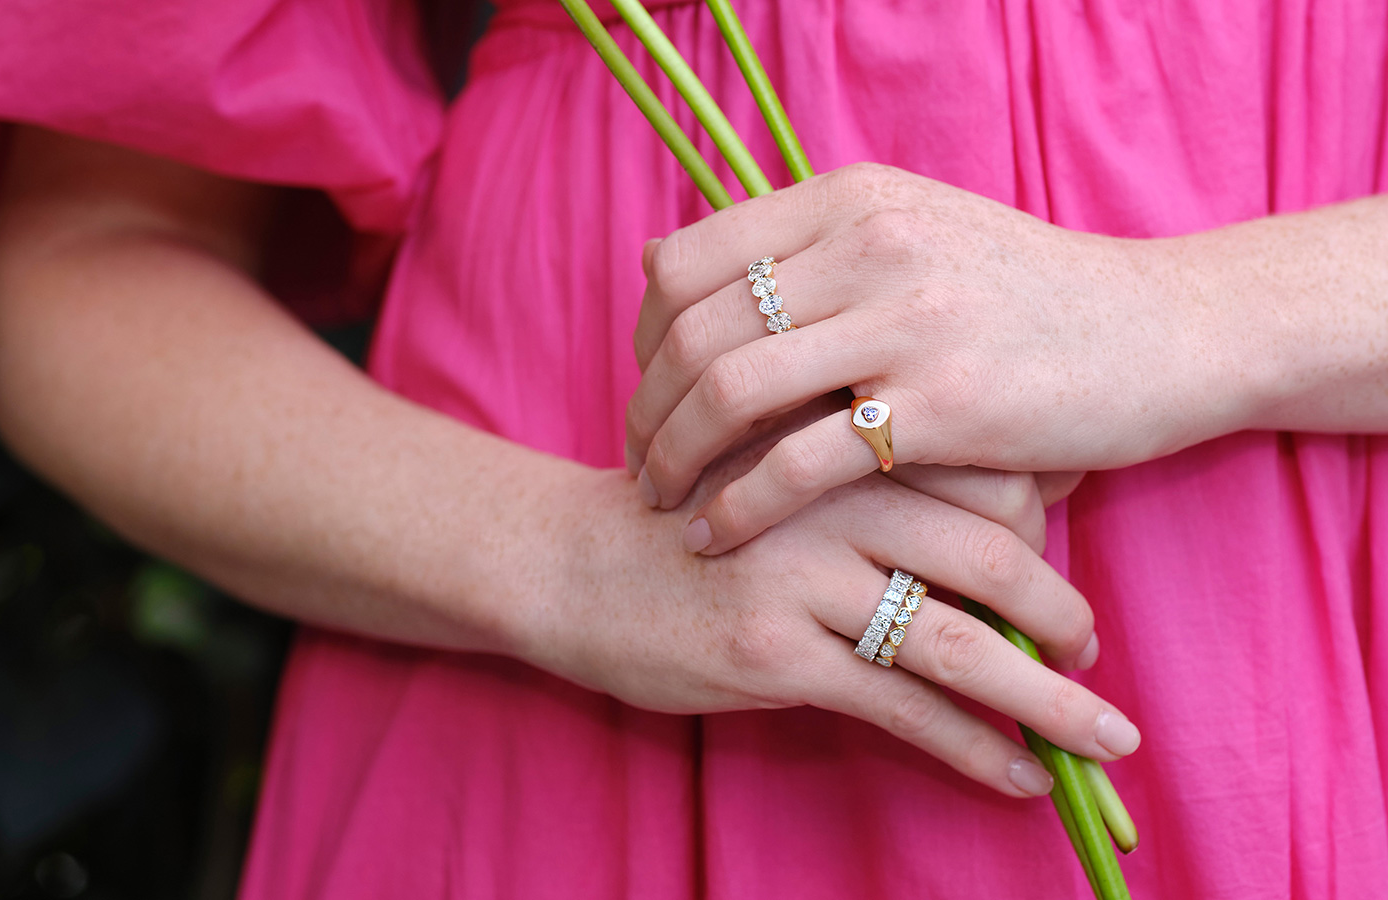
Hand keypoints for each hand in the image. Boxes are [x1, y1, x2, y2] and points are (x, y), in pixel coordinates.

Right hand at [518, 403, 1131, 799]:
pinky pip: (899, 707)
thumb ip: (864, 466)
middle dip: (1063, 615)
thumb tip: (991, 505)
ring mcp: (802, 578)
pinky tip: (1013, 774)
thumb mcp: (771, 455)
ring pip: (957, 642)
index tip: (1066, 560)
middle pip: (991, 555)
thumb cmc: (684, 507)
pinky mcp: (773, 654)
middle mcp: (832, 500)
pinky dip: (970, 747)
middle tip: (1092, 654)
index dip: (1046, 521)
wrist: (570, 558)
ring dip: (1045, 698)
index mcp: (842, 440)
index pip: (985, 473)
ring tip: (1103, 737)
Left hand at [624, 162, 1234, 528]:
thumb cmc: (1027, 296)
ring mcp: (906, 322)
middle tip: (640, 462)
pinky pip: (797, 464)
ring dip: (673, 459)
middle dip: (645, 410)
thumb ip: (805, 251)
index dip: (643, 336)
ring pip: (729, 392)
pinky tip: (716, 535)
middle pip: (692, 330)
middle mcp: (868, 244)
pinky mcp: (943, 407)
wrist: (1165, 332)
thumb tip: (668, 276)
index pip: (685, 261)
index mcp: (849, 198)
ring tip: (662, 501)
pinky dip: (736, 506)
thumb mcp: (914, 233)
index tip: (647, 389)